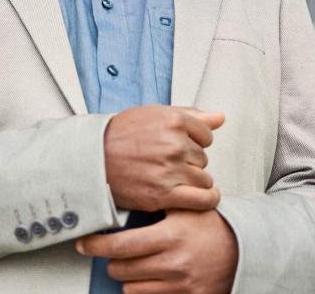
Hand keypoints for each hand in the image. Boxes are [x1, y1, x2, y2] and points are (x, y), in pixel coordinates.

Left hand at [76, 208, 238, 293]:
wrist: (243, 249)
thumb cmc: (210, 227)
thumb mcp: (183, 209)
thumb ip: (154, 206)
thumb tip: (118, 201)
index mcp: (170, 236)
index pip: (121, 245)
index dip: (96, 245)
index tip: (84, 243)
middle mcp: (173, 263)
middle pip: (121, 269)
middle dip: (113, 260)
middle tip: (116, 251)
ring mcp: (180, 284)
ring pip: (131, 289)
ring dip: (128, 277)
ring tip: (138, 263)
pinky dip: (145, 290)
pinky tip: (151, 277)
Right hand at [104, 106, 223, 211]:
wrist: (93, 159)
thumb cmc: (120, 135)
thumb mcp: (154, 115)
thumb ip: (191, 115)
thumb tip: (221, 117)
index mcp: (174, 120)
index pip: (207, 135)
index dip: (194, 142)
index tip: (179, 146)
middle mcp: (174, 144)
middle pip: (203, 158)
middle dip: (190, 162)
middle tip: (167, 162)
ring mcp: (170, 170)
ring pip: (204, 179)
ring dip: (193, 181)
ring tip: (173, 178)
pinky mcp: (164, 194)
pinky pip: (203, 199)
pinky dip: (206, 200)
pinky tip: (200, 196)